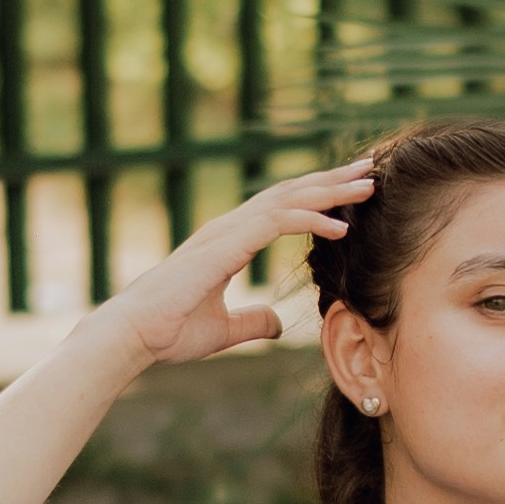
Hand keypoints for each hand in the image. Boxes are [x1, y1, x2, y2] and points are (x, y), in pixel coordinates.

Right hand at [118, 161, 375, 367]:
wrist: (134, 334)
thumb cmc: (168, 332)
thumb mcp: (223, 330)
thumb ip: (252, 322)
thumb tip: (277, 324)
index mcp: (228, 240)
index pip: (282, 208)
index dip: (317, 197)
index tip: (350, 193)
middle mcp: (229, 227)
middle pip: (291, 193)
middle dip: (331, 180)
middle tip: (369, 169)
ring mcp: (227, 231)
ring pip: (289, 199)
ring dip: (331, 191)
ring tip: (368, 185)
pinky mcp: (226, 244)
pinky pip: (278, 222)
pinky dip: (311, 219)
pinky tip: (341, 226)